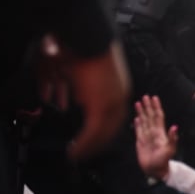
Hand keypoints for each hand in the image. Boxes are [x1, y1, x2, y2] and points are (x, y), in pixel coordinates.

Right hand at [38, 39, 131, 160]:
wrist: (88, 39)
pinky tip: (75, 151)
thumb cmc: (84, 51)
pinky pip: (93, 132)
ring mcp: (111, 103)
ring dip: (90, 146)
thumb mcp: (88, 73)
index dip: (107, 129)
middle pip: (112, 128)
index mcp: (119, 91)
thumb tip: (79, 99)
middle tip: (88, 152)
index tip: (99, 138)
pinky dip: (84, 144)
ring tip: (79, 155)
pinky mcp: (100, 106)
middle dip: (99, 142)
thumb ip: (87, 89)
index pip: (117, 116)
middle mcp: (120, 99)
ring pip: (102, 133)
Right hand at [134, 95, 177, 179]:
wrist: (155, 170)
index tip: (155, 98)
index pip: (158, 116)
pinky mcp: (140, 142)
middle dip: (148, 106)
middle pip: (150, 116)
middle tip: (145, 96)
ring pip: (144, 121)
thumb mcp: (170, 150)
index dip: (157, 107)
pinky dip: (138, 123)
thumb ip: (172, 138)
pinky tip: (136, 118)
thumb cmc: (163, 161)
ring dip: (141, 112)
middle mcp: (153, 132)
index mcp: (160, 133)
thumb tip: (175, 127)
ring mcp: (147, 136)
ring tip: (138, 103)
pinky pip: (139, 130)